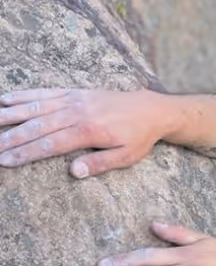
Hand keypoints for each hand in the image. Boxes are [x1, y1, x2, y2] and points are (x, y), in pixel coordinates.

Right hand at [0, 88, 167, 177]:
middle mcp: (77, 112)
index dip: (26, 153)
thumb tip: (74, 172)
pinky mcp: (74, 93)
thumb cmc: (139, 137)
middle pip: (37, 126)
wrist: (151, 109)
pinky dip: (23, 96)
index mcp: (89, 131)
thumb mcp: (126, 156)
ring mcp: (74, 100)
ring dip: (9, 116)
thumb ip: (100, 163)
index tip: (6, 161)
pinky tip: (5, 100)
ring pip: (35, 107)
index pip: (50, 143)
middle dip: (11, 138)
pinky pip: (44, 93)